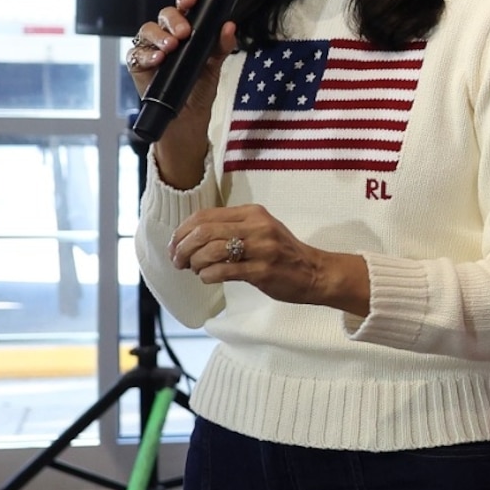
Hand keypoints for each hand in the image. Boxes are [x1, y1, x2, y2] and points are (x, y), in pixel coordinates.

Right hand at [131, 0, 236, 190]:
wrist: (187, 117)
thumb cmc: (199, 87)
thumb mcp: (214, 65)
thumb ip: (222, 46)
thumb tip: (229, 26)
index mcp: (186, 29)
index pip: (183, 6)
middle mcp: (166, 34)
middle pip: (164, 15)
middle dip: (174, 19)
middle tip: (184, 32)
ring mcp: (150, 47)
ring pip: (147, 30)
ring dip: (159, 36)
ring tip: (171, 47)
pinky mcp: (138, 63)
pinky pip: (135, 53)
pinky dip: (146, 54)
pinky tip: (158, 59)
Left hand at [168, 204, 373, 315]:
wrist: (315, 272)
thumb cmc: (283, 253)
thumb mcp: (260, 229)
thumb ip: (232, 227)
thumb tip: (192, 237)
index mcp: (252, 212)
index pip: (205, 215)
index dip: (183, 231)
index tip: (175, 245)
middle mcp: (256, 226)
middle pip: (204, 232)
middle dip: (183, 248)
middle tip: (178, 261)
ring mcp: (261, 248)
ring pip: (211, 251)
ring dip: (195, 263)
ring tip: (195, 270)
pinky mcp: (262, 271)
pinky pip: (223, 271)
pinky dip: (208, 275)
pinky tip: (208, 278)